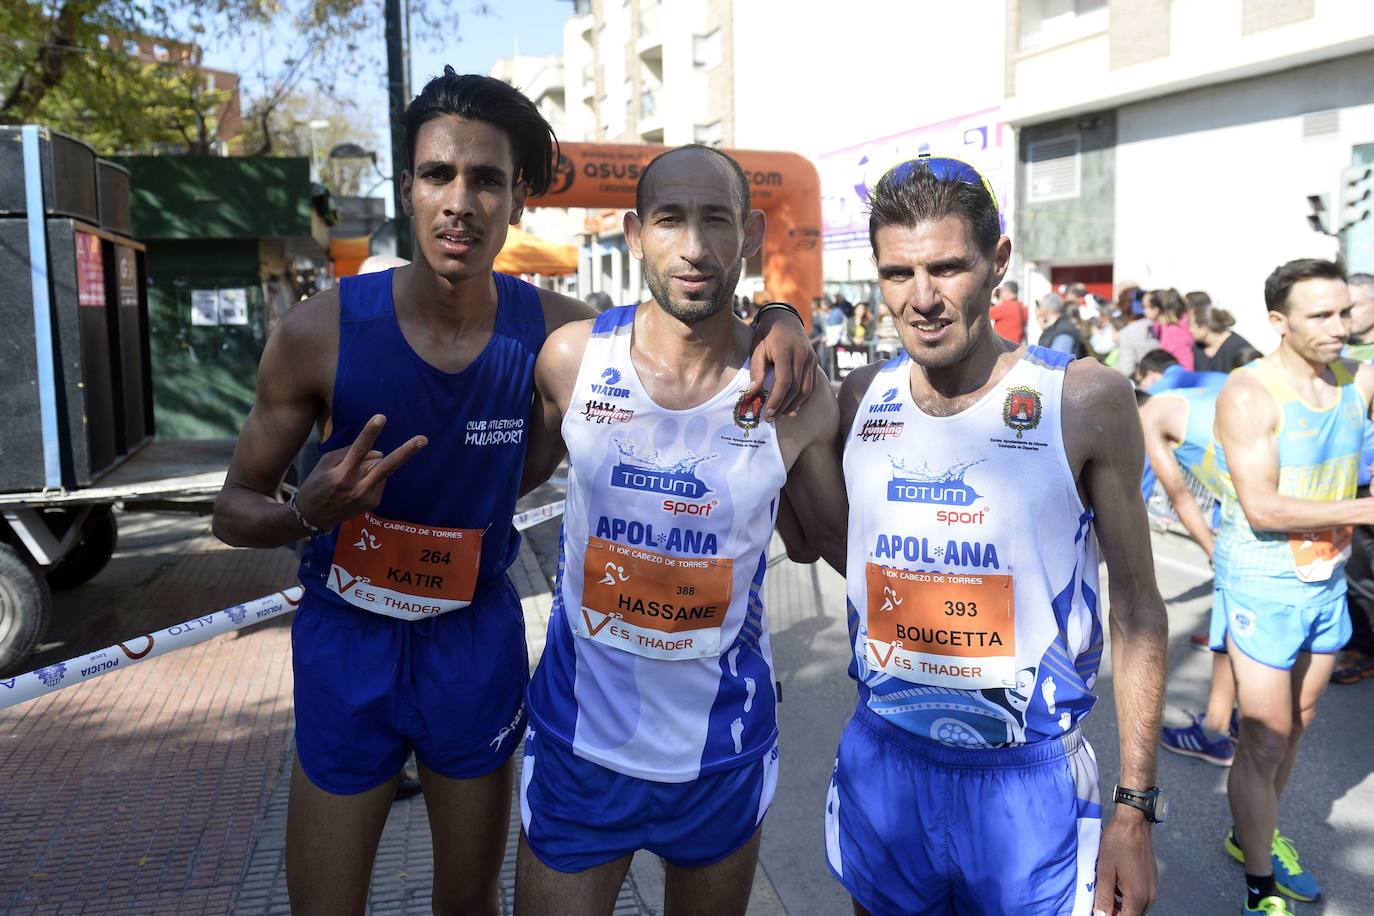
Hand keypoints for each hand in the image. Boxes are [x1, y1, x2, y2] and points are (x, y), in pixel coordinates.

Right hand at [294, 415, 426, 530]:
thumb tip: (378, 453)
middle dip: (406, 452)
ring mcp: (368, 497)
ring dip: (374, 464)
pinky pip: (380, 479)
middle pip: (385, 465)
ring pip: (382, 468)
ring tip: (354, 473)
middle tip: (423, 439)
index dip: (370, 433)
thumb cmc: (317, 484)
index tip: (381, 418)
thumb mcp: (325, 464)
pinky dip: (373, 475)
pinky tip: (358, 483)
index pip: (358, 449)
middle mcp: (357, 487)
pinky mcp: (374, 502)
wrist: (313, 517)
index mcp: (341, 474)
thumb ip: (350, 453)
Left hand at [748, 306, 816, 419]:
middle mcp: (802, 355)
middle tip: (771, 418)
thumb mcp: (756, 349)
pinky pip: (812, 384)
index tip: (768, 412)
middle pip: (796, 388)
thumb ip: (756, 370)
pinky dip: (803, 398)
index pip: (784, 381)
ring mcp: (811, 359)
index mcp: (785, 351)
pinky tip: (793, 406)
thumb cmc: (766, 334)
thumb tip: (753, 392)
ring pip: (806, 389)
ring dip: (794, 405)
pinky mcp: (814, 362)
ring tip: (781, 414)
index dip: (777, 399)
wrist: (784, 318)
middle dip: (783, 406)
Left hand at [1093, 810, 1156, 914]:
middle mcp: (1149, 897)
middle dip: (1115, 913)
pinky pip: (1139, 898)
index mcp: (1138, 897)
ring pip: (1136, 908)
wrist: (1133, 823)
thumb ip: (1104, 898)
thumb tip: (1100, 915)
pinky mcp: (1151, 882)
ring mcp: (1152, 889)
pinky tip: (1115, 885)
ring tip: (1104, 893)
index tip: (1097, 911)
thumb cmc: (1117, 844)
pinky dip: (1127, 898)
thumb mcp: (1105, 872)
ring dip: (1121, 906)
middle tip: (1099, 903)